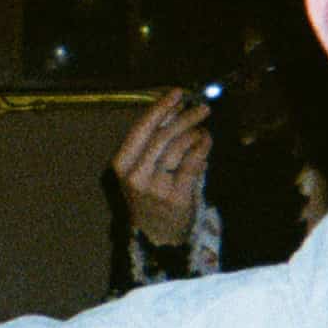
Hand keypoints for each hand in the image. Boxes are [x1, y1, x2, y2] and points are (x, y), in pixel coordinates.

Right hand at [113, 89, 212, 247]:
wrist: (156, 235)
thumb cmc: (150, 195)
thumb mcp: (141, 168)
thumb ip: (153, 139)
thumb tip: (172, 107)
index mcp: (122, 165)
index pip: (141, 129)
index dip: (160, 108)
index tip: (177, 93)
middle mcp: (135, 176)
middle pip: (162, 136)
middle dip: (184, 117)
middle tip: (202, 108)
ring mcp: (155, 187)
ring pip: (178, 148)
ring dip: (195, 133)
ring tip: (203, 129)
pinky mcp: (175, 196)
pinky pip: (192, 163)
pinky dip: (202, 148)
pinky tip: (206, 141)